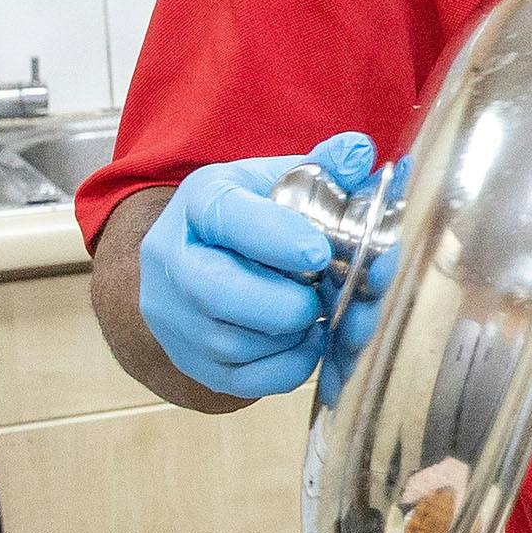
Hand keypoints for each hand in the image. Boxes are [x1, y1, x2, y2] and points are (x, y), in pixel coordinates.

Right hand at [136, 133, 377, 398]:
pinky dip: (287, 367)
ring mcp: (175, 316)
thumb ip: (322, 169)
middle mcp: (173, 261)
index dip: (275, 238)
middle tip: (321, 295)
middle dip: (284, 301)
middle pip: (217, 292)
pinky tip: (307, 341)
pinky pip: (242, 381)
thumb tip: (358, 151)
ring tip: (316, 314)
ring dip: (290, 335)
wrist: (201, 260)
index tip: (320, 252)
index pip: (226, 218)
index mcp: (199, 205)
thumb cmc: (252, 217)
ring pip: (232, 343)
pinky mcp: (191, 360)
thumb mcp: (278, 180)